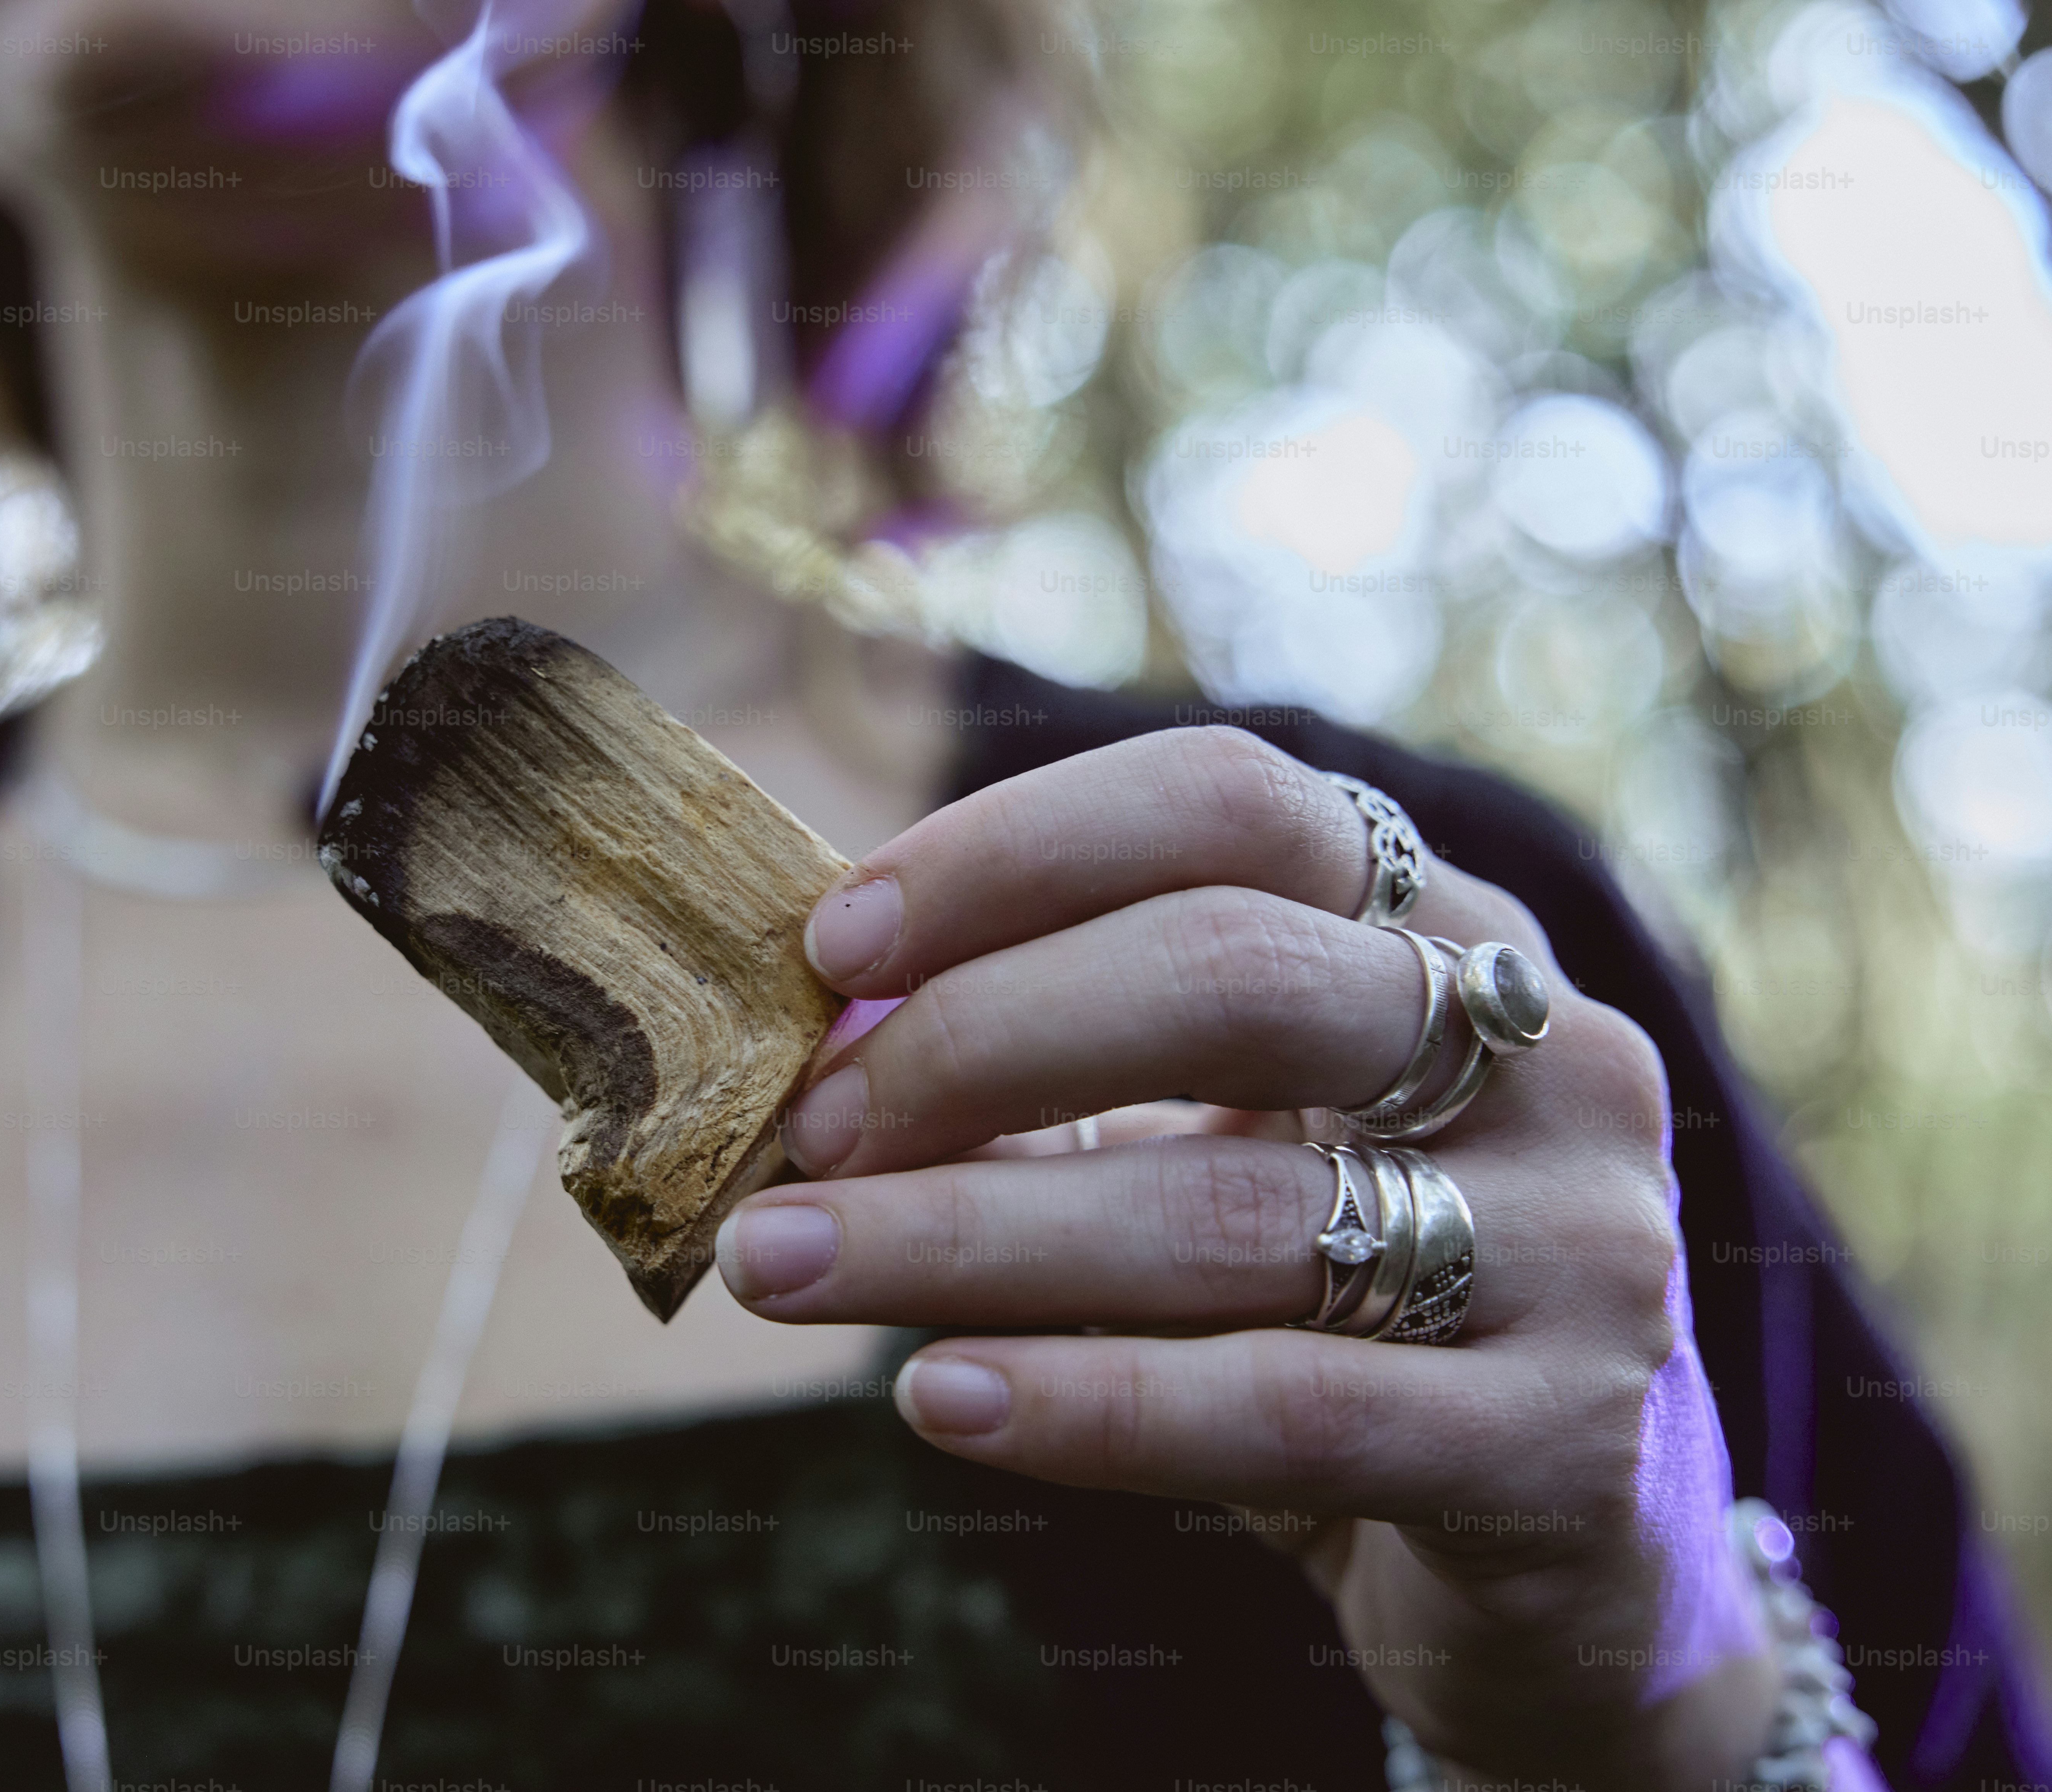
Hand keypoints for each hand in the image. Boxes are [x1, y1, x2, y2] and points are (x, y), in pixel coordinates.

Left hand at [715, 727, 1780, 1788]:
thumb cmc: (1343, 1307)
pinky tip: (939, 1399)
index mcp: (1452, 934)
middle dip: (977, 1039)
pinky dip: (1088, 1402)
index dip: (1016, 849)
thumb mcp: (1225, 1147)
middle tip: (807, 1133)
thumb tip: (826, 1038)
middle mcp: (1547, 1055)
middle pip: (1233, 975)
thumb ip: (1069, 1078)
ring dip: (965, 1234)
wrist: (1569, 1554)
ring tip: (779, 1267)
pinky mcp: (1565, 1441)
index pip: (1231, 806)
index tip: (835, 946)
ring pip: (1229, 1208)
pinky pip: (1287, 1406)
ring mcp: (1582, 1245)